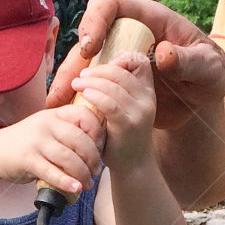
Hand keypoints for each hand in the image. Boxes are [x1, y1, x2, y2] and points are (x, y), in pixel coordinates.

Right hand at [0, 103, 103, 196]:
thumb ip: (67, 132)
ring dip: (82, 174)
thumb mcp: (46, 129)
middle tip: (96, 172)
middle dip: (93, 159)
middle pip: (80, 140)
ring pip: (69, 158)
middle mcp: (46, 125)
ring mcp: (36, 142)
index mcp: (55, 115)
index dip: (97, 132)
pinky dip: (67, 182)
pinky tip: (75, 188)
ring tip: (87, 184)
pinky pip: (52, 173)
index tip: (99, 148)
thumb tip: (96, 150)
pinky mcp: (27, 160)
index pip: (85, 115)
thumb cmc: (27, 143)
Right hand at [46, 0, 224, 128]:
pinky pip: (88, 86)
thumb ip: (190, 61)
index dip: (94, 20)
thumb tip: (162, 53)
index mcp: (148, 20)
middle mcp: (126, 37)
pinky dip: (76, 100)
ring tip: (56, 108)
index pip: (110, 6)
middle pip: (88, 40)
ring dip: (67, 85)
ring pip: (82, 65)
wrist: (204, 101)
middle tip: (64, 89)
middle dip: (72, 63)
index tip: (90, 48)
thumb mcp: (209, 70)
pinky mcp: (111, 83)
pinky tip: (67, 117)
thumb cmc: (211, 76)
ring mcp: (115, 60)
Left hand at [72, 51, 155, 170]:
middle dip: (99, 70)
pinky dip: (96, 96)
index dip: (121, 58)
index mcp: (147, 91)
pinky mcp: (128, 125)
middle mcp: (147, 99)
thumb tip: (94, 71)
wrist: (132, 165)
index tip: (103, 66)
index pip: (139, 62)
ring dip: (92, 81)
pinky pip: (111, 104)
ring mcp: (140, 112)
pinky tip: (84, 95)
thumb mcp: (124, 109)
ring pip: (115, 86)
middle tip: (82, 75)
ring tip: (77, 83)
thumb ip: (116, 91)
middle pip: (122, 72)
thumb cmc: (121, 136)